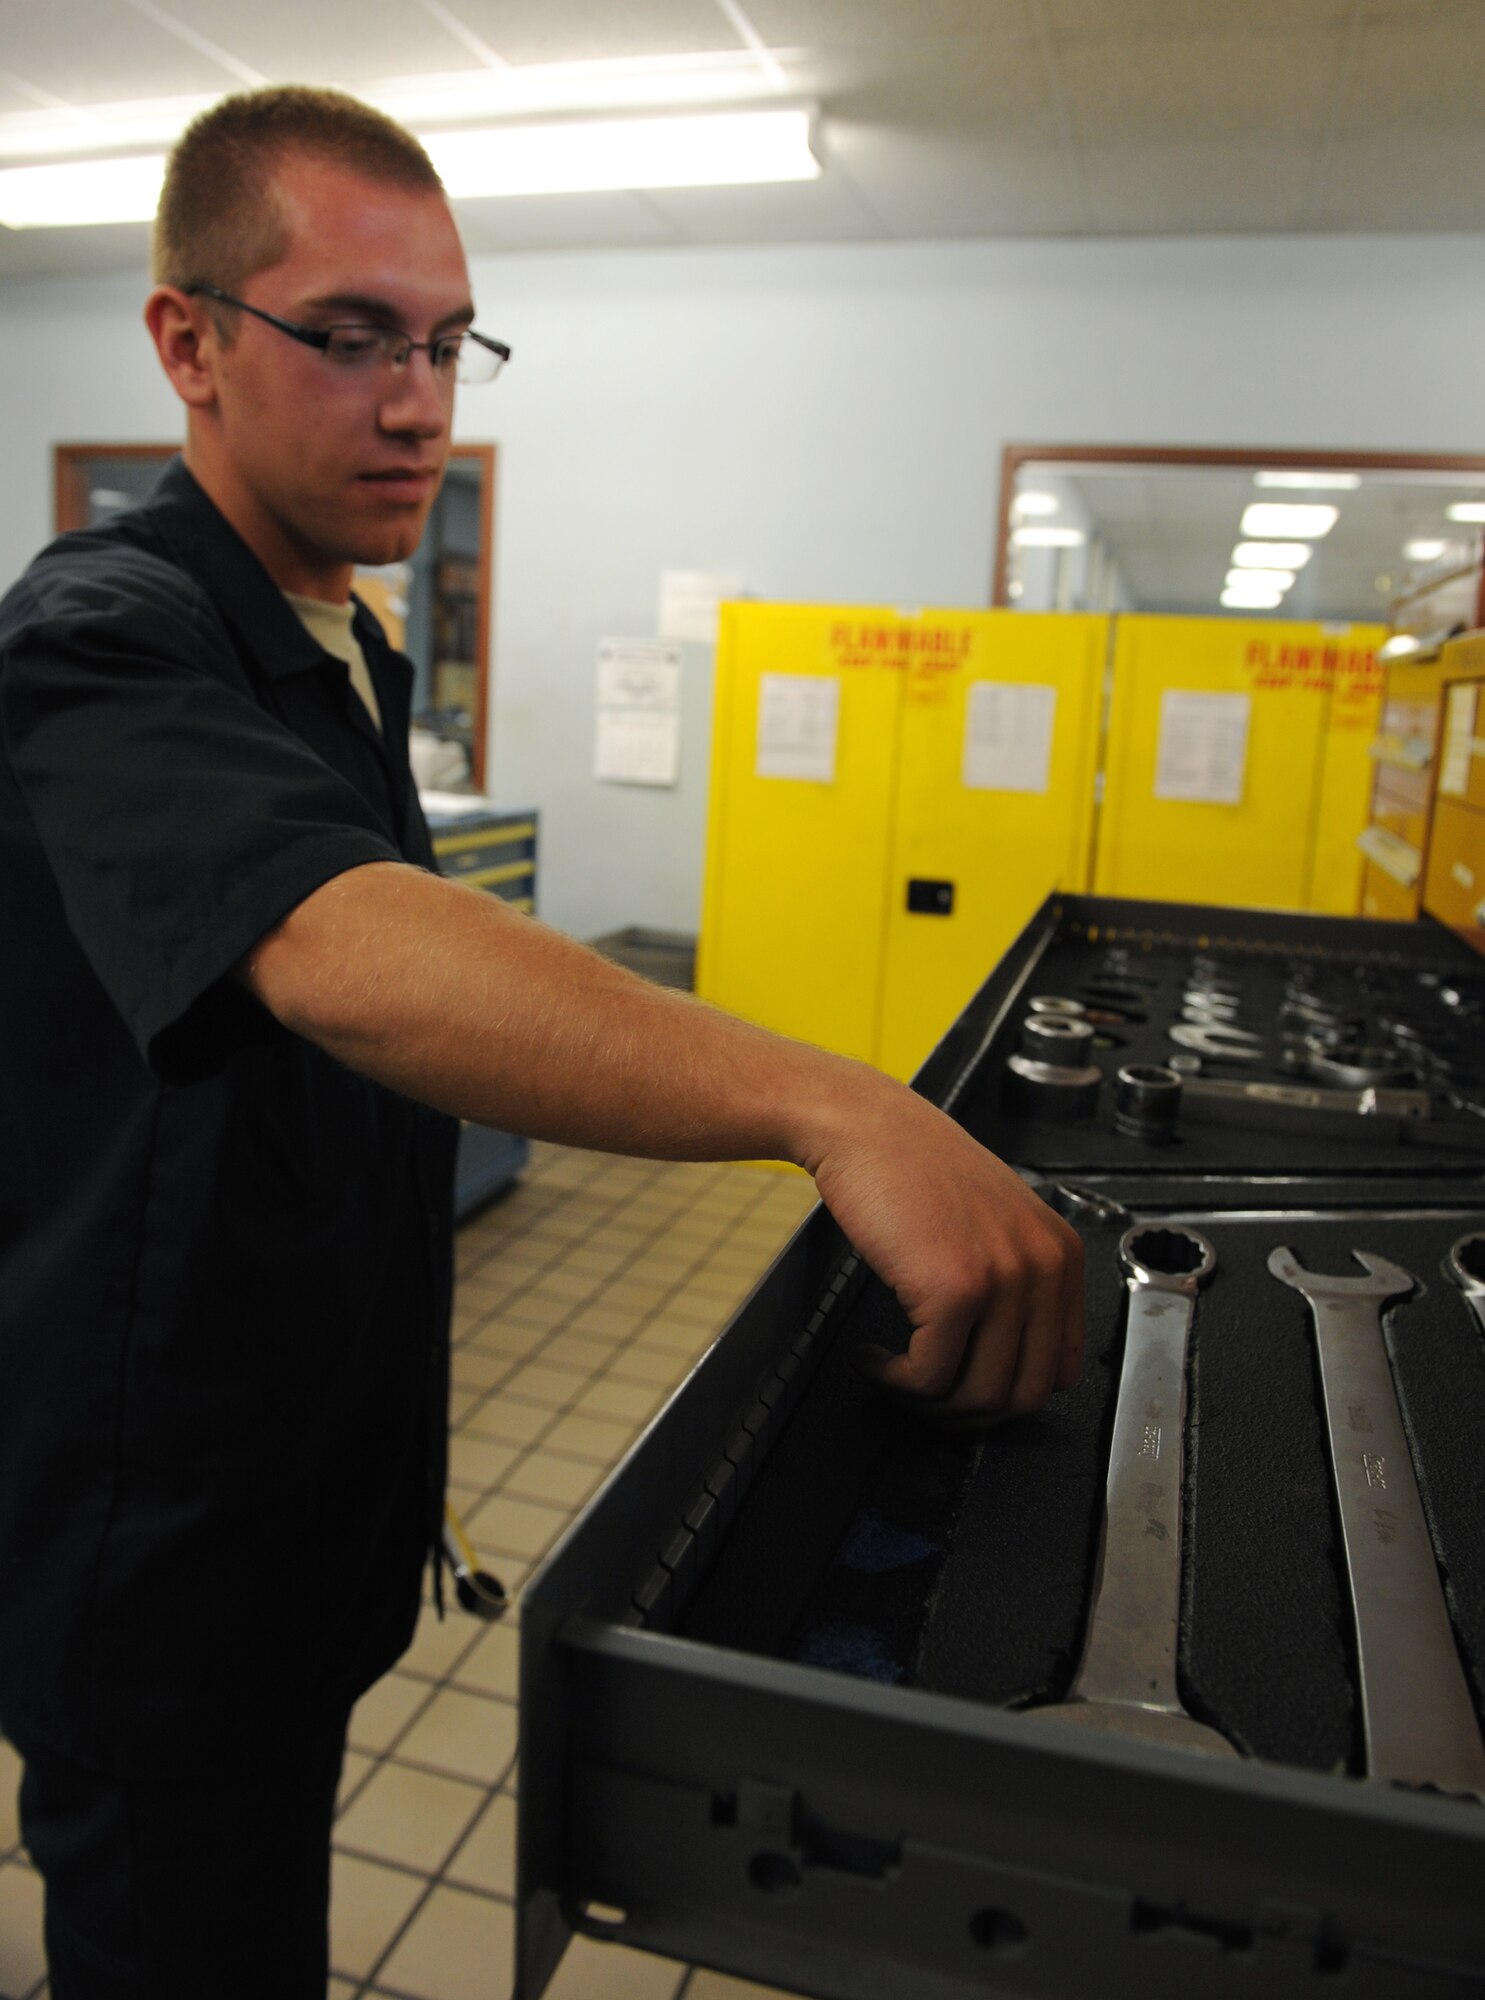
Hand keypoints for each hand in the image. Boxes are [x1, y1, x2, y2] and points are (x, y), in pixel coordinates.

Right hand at [805, 1078, 1084, 1422]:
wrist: (865, 1126)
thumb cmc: (913, 1167)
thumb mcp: (994, 1221)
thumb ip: (1014, 1281)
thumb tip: (1002, 1360)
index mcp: (1060, 1253)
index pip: (1062, 1367)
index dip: (1008, 1394)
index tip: (967, 1391)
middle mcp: (1043, 1267)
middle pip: (1024, 1394)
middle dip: (968, 1412)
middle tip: (926, 1397)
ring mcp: (1003, 1280)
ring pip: (978, 1394)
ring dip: (927, 1401)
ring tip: (895, 1377)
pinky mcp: (955, 1290)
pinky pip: (930, 1375)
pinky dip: (895, 1381)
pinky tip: (875, 1357)